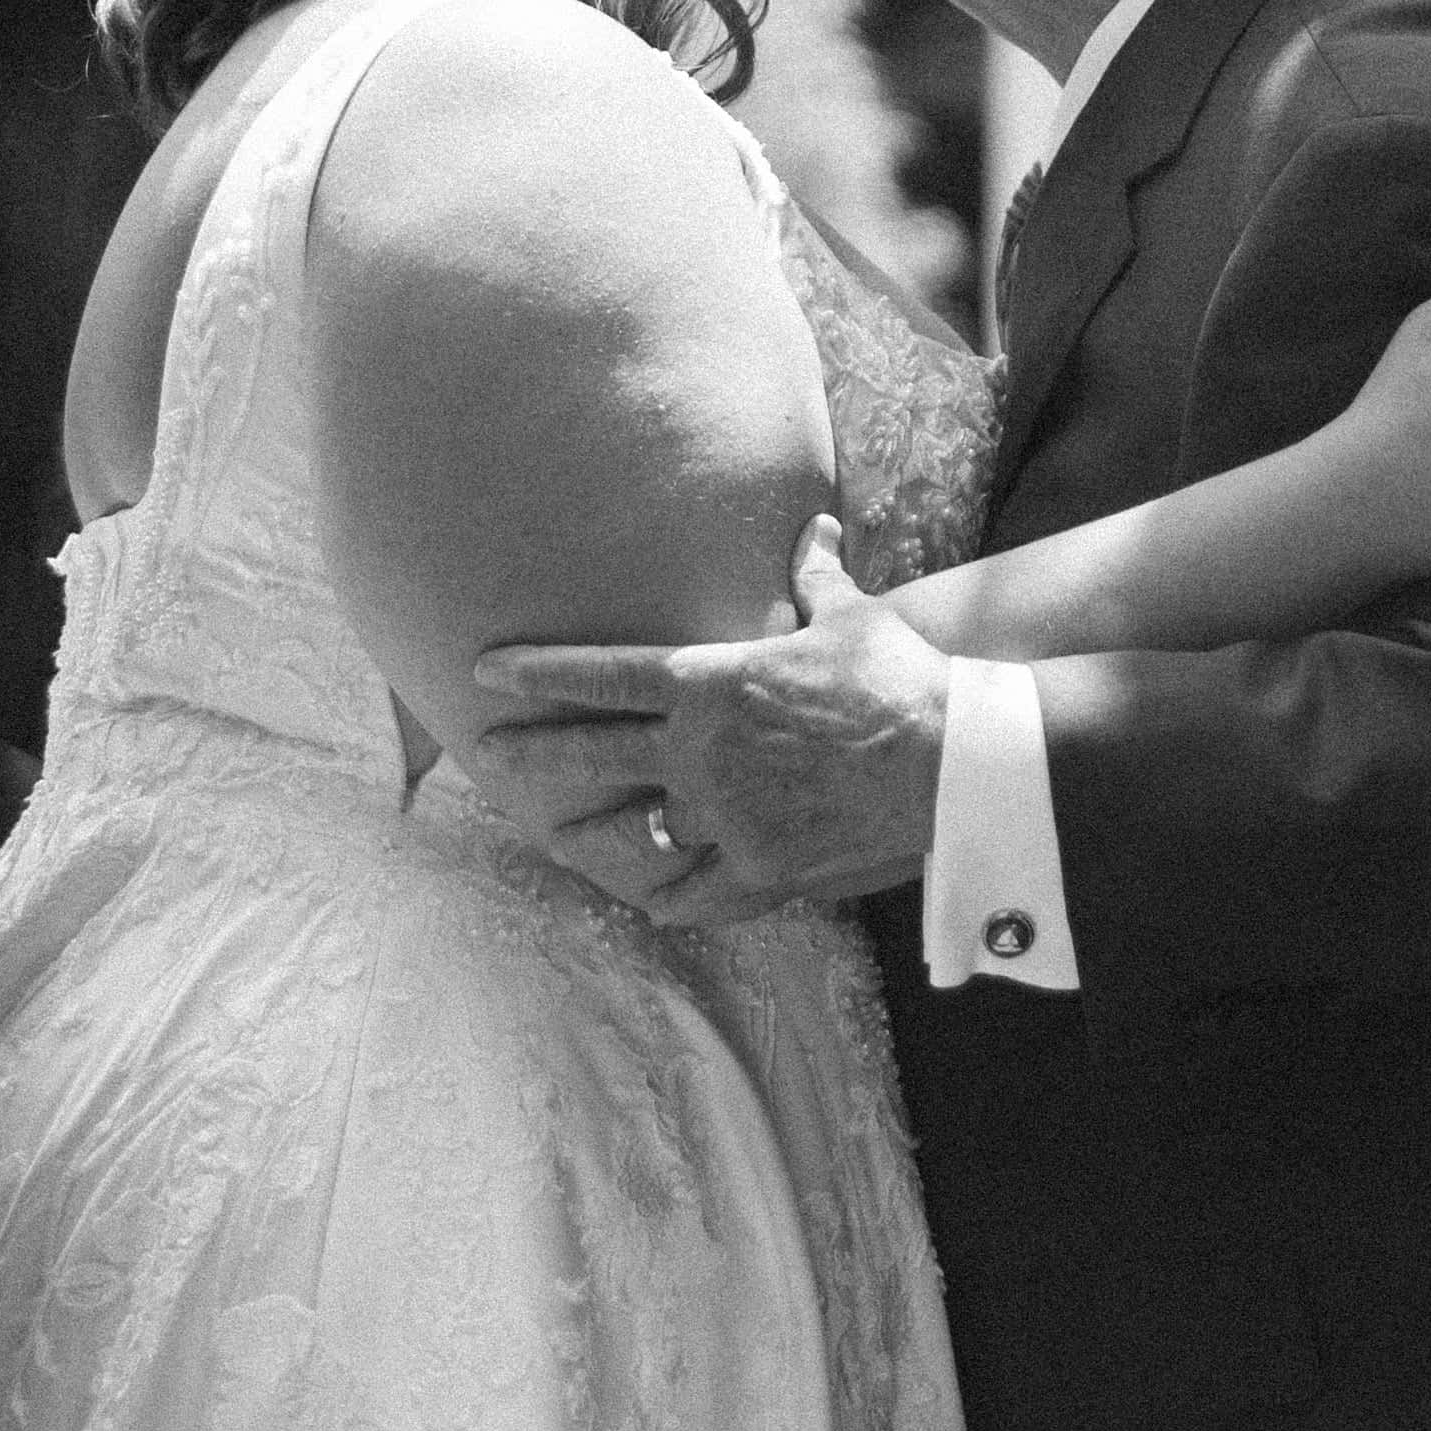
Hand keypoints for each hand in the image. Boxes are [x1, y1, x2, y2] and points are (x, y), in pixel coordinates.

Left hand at [465, 528, 949, 926]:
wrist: (944, 761)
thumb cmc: (893, 678)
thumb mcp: (849, 618)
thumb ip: (815, 578)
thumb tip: (815, 528)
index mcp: (709, 685)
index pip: (601, 675)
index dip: (538, 673)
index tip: (486, 671)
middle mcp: (699, 753)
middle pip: (594, 754)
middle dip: (533, 751)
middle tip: (488, 752)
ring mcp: (723, 817)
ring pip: (638, 829)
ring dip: (594, 833)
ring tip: (557, 838)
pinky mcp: (758, 869)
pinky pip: (696, 891)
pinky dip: (671, 897)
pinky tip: (650, 902)